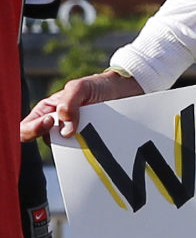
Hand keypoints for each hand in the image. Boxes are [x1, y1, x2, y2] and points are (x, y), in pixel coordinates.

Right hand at [22, 70, 143, 141]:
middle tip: (70, 130)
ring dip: (73, 145)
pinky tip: (96, 143)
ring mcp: (73, 135)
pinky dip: (87, 150)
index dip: (31, 129)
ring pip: (64, 149)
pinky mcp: (89, 141)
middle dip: (54, 138)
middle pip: (44, 141)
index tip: (49, 122)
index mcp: (46, 111)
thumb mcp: (80, 87)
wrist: (125, 91)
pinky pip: (83, 151)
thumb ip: (68, 102)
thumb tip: (65, 129)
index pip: (26, 127)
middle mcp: (56, 125)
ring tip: (88, 132)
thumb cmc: (98, 86)